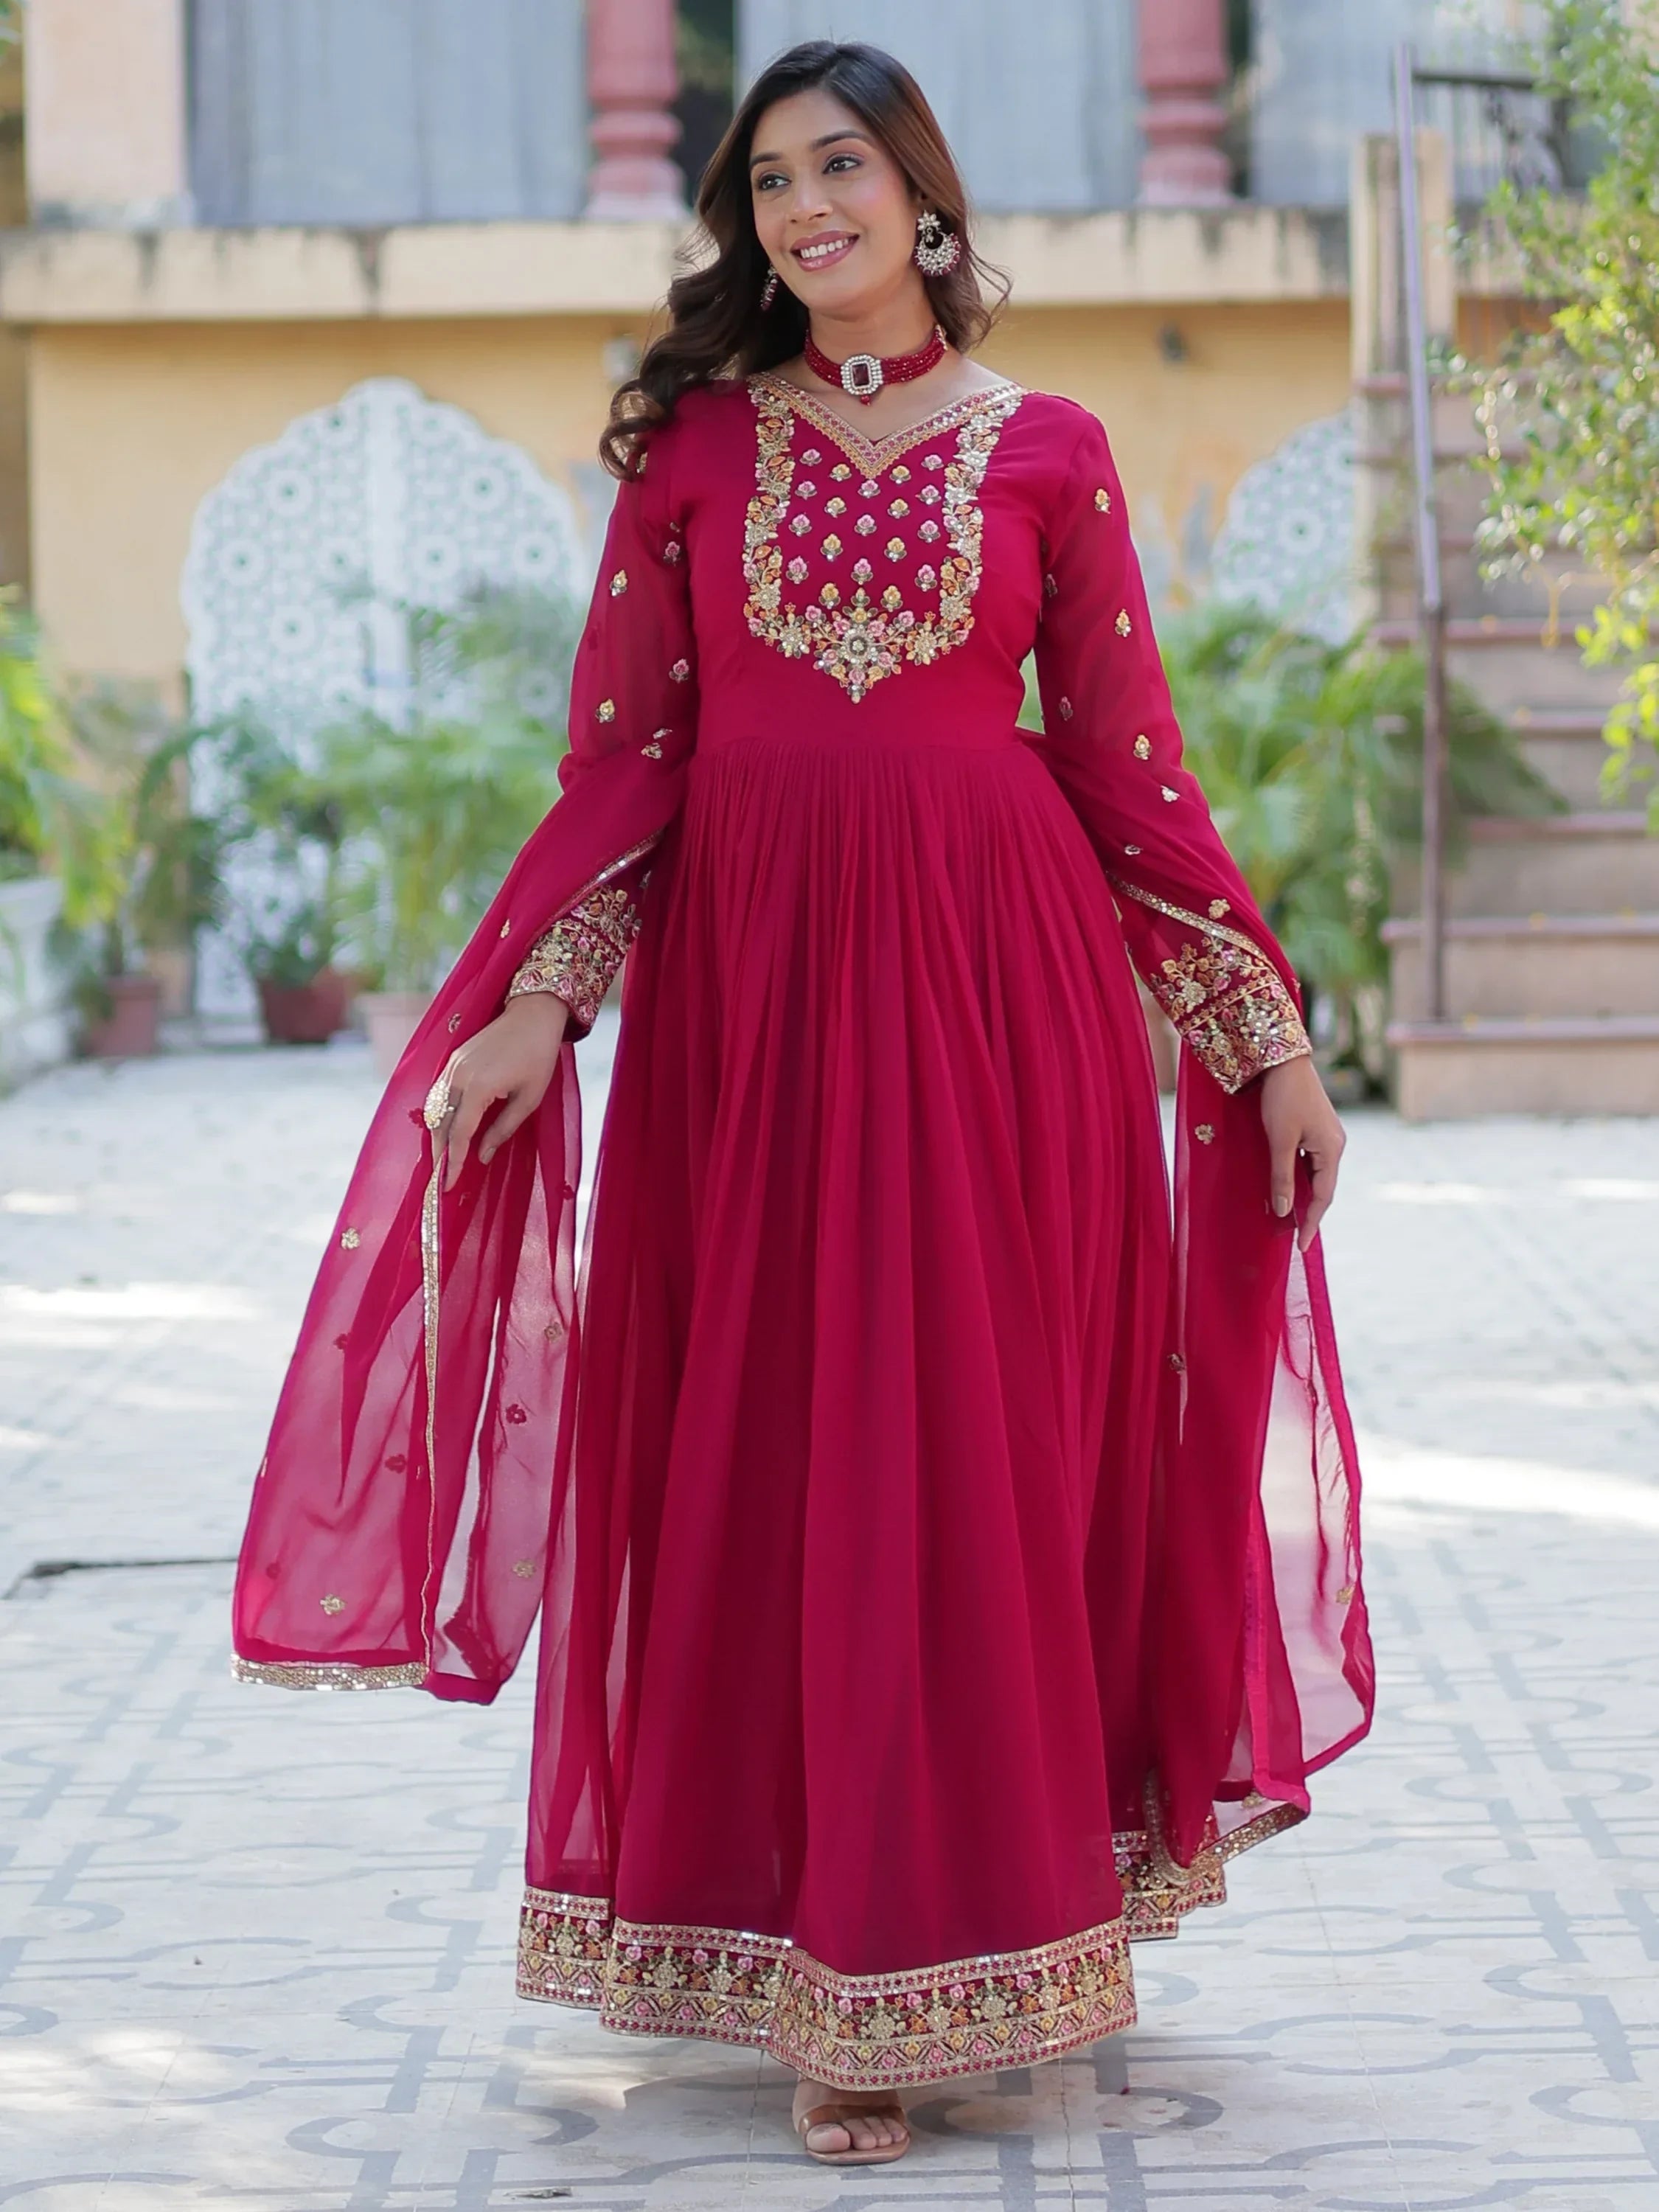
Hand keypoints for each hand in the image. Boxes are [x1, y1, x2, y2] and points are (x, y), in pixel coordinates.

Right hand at [435, 994, 568, 1190]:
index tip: (448, 1185)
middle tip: (440, 1177)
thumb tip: (482, 1156)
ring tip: (442, 1158)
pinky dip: (438, 1115)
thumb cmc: (538, 1056)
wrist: (531, 1015)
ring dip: (436, 1135)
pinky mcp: (453, 1060)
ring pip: (434, 1109)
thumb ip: (503, 1129)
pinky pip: (438, 1093)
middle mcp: (458, 1077)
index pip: (459, 1134)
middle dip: (439, 1153)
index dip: (453, 1162)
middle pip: (439, 1124)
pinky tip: (445, 1128)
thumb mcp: (529, 1098)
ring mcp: (452, 1067)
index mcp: (479, 1088)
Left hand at [1259, 1055, 1344, 1252]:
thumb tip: (1284, 1211)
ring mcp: (1328, 1136)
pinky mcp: (1318, 1129)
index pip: (1323, 1197)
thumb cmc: (1282, 1099)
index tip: (1302, 1246)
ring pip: (1317, 1175)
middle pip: (1323, 1188)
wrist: (1285, 1061)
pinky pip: (1312, 1162)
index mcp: (1331, 1150)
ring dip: (1305, 1195)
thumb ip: (1281, 1176)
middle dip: (1311, 1213)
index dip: (1311, 1222)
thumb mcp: (1279, 1141)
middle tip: (1298, 1237)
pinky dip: (1302, 1178)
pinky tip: (1290, 1187)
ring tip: (1292, 1218)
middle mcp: (1335, 1145)